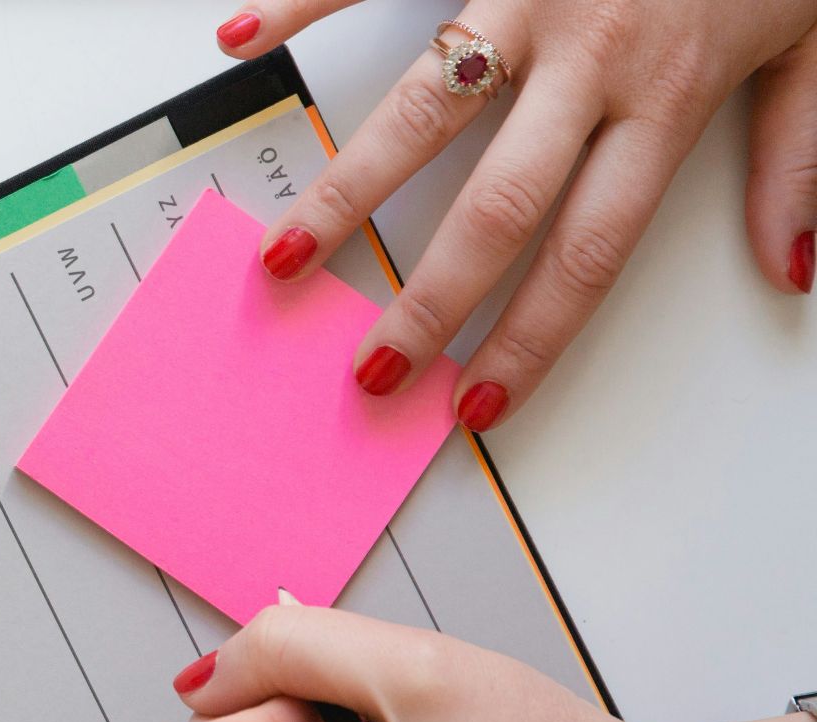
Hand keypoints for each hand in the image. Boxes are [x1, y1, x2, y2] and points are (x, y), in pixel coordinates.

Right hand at [214, 0, 816, 430]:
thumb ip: (798, 155)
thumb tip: (784, 263)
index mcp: (670, 88)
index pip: (590, 248)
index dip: (530, 338)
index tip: (476, 400)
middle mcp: (591, 54)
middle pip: (497, 206)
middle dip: (428, 301)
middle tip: (374, 363)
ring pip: (421, 114)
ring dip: (347, 194)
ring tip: (288, 258)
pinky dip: (297, 6)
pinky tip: (243, 42)